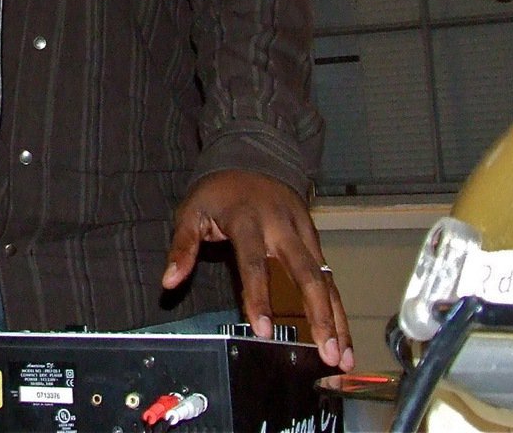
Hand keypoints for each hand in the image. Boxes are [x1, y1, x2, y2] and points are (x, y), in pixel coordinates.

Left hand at [163, 170, 353, 371]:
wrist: (253, 155)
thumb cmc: (219, 192)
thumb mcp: (192, 210)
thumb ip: (182, 246)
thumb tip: (169, 282)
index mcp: (248, 219)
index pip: (254, 262)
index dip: (259, 297)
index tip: (264, 331)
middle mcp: (282, 226)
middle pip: (306, 272)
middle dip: (318, 313)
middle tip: (325, 352)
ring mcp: (303, 232)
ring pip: (325, 277)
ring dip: (336, 318)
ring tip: (343, 358)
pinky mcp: (314, 239)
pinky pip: (328, 277)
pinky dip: (337, 308)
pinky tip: (343, 339)